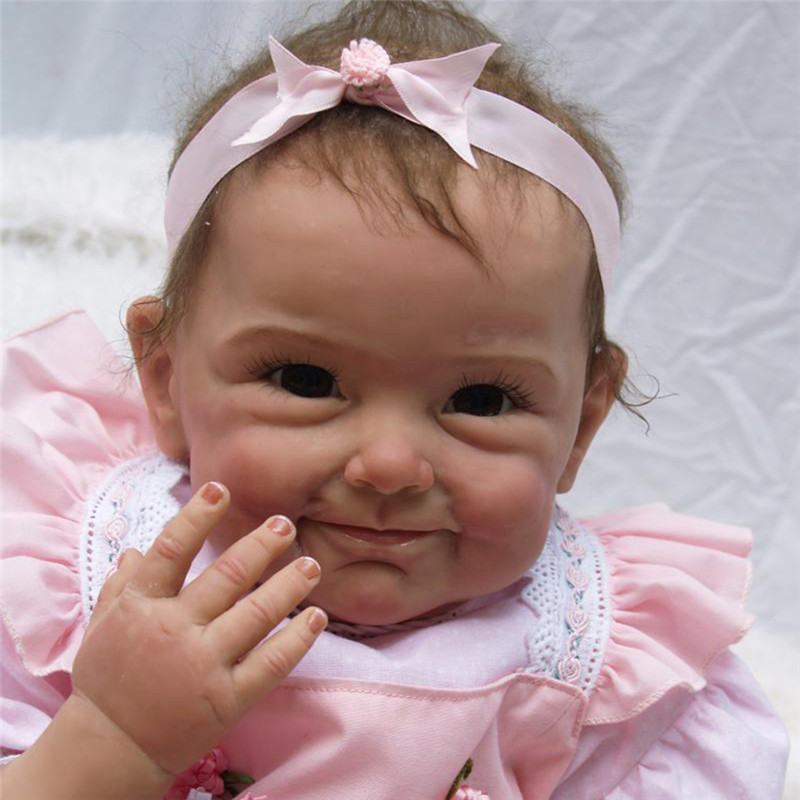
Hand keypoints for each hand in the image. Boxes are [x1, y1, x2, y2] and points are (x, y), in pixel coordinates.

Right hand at [70, 481, 326, 777]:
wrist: (111, 749)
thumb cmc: (107, 680)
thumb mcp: (102, 627)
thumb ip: (121, 585)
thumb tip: (134, 547)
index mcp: (140, 607)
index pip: (171, 551)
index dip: (196, 517)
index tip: (220, 489)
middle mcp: (173, 631)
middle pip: (226, 577)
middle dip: (260, 546)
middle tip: (285, 523)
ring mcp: (203, 665)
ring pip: (255, 615)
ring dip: (288, 586)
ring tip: (312, 565)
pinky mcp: (227, 699)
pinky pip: (270, 663)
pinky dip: (297, 640)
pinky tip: (316, 618)